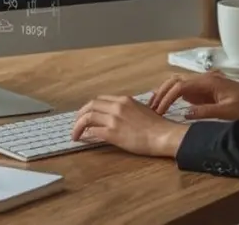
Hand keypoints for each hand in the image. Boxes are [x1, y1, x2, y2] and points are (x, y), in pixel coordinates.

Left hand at [71, 95, 188, 157]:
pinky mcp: (112, 133)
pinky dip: (86, 135)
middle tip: (76, 123)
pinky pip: (93, 131)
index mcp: (124, 100)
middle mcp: (117, 107)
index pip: (100, 99)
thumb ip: (126, 110)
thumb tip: (115, 116)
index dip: (90, 107)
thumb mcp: (140, 110)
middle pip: (90, 106)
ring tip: (75, 133)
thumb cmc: (156, 126)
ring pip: (88, 117)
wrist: (162, 135)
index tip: (86, 114)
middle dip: (80, 115)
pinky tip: (84, 139)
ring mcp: (114, 119)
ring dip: (78, 126)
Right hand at [149, 71, 238, 119]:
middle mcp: (204, 79)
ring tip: (155, 106)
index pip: (179, 86)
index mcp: (207, 81)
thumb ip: (205, 112)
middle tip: (151, 107)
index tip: (159, 110)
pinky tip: (168, 105)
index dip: (167, 97)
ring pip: (179, 83)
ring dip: (166, 92)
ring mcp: (205, 83)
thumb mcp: (227, 112)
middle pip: (175, 81)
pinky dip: (174, 95)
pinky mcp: (207, 89)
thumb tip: (184, 114)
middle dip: (161, 93)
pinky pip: (186, 89)